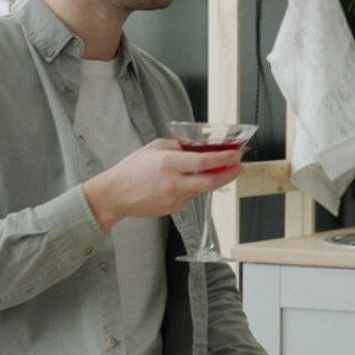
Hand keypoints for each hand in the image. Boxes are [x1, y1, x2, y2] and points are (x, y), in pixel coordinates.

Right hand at [83, 138, 244, 230]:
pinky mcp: (173, 208)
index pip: (203, 161)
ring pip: (202, 189)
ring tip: (221, 170)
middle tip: (239, 166)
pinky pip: (191, 196)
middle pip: (211, 181)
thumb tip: (198, 146)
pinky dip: (196, 187)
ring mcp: (174, 198)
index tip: (236, 154)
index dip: (223, 158)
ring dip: (214, 180)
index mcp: (169, 163)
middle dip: (229, 174)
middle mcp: (174, 182)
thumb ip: (178, 146)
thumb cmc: (132, 169)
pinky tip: (193, 180)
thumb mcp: (154, 148)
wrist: (115, 195)